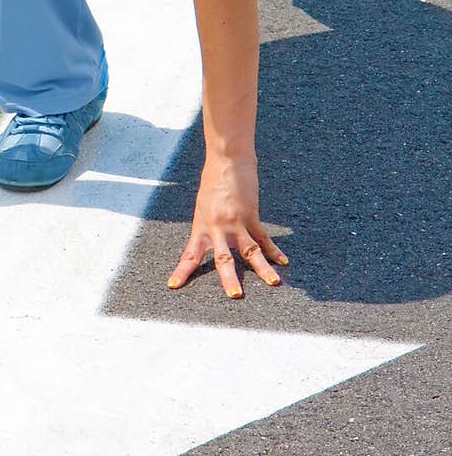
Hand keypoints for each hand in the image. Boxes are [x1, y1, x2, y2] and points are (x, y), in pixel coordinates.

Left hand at [167, 153, 287, 296]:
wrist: (227, 160)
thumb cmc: (213, 181)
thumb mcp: (203, 206)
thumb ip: (208, 225)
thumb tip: (213, 240)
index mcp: (201, 226)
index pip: (190, 254)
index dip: (182, 271)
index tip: (173, 286)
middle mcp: (218, 227)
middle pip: (223, 258)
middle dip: (229, 278)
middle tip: (234, 295)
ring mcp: (236, 222)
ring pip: (250, 250)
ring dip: (263, 269)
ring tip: (274, 283)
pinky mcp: (252, 215)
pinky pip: (264, 237)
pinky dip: (274, 251)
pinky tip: (282, 261)